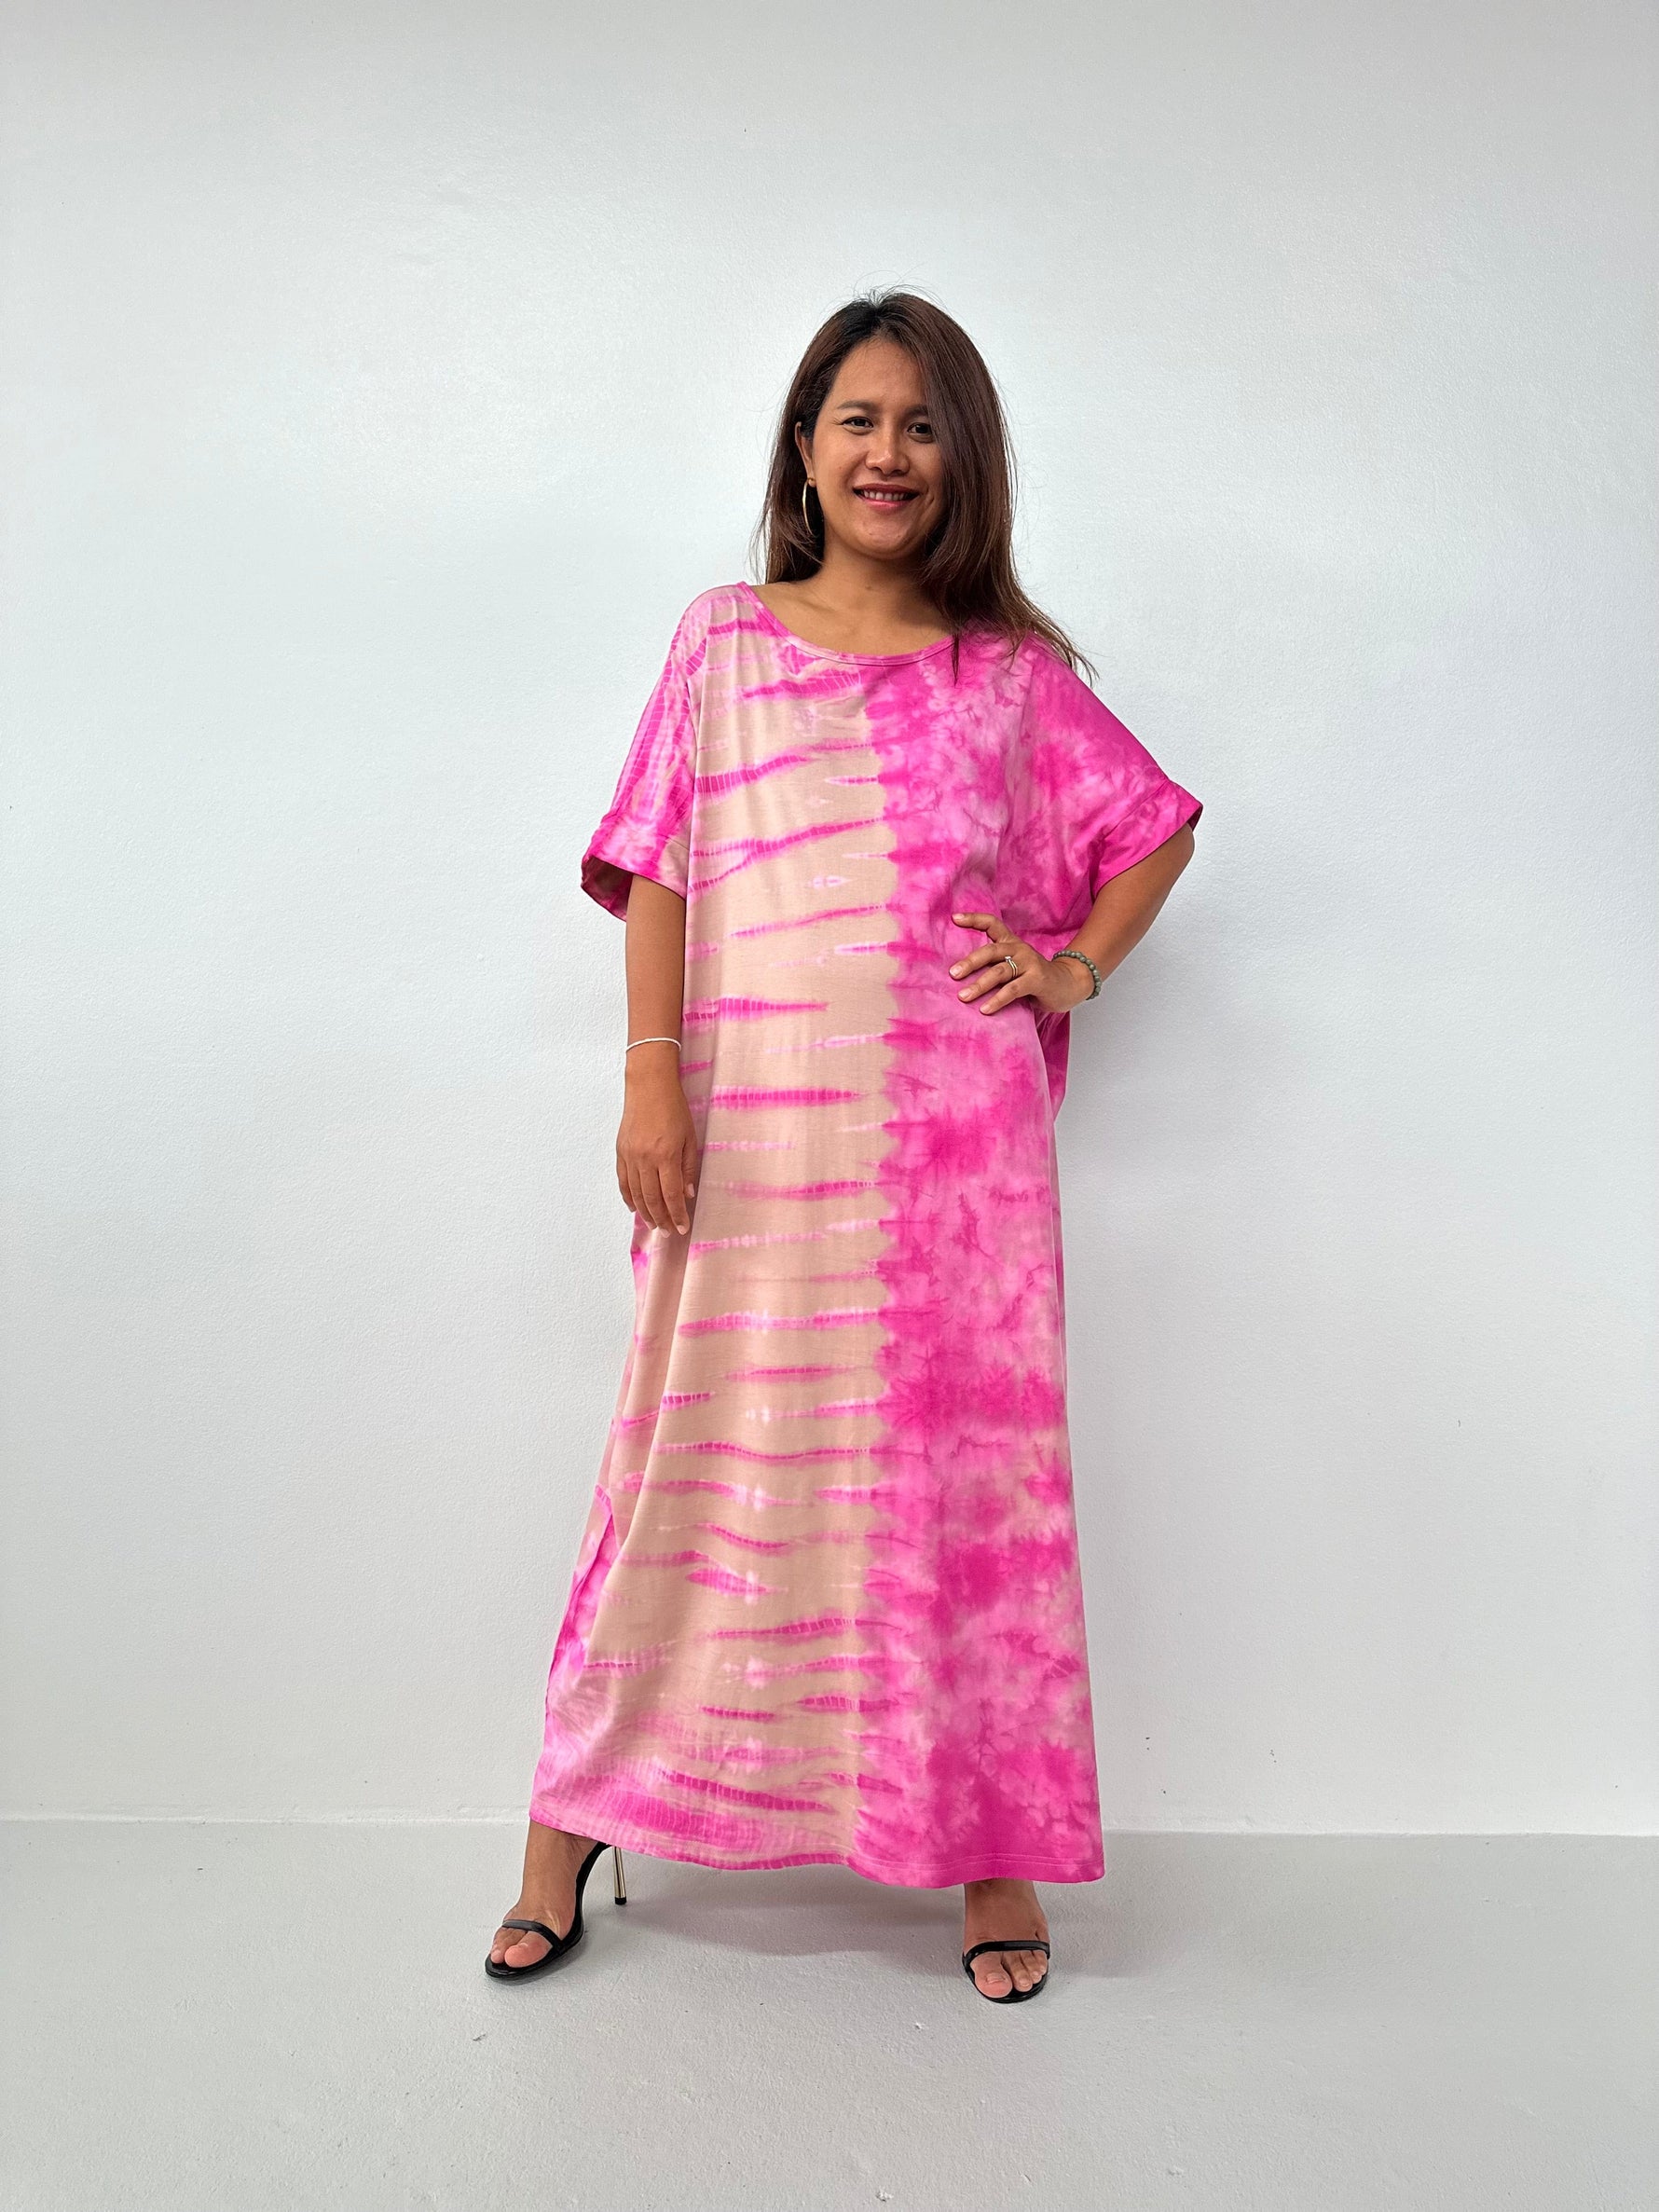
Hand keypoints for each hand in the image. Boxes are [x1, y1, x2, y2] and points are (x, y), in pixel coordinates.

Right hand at [616, 1053, 699, 1233]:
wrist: (648, 1086)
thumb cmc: (674, 1108)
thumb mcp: (690, 1137)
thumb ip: (688, 1167)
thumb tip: (687, 1194)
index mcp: (665, 1156)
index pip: (672, 1195)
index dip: (677, 1214)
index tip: (681, 1228)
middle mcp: (645, 1159)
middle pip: (652, 1199)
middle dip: (660, 1219)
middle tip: (667, 1231)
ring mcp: (630, 1156)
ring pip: (636, 1193)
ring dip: (645, 1212)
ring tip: (653, 1225)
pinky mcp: (620, 1151)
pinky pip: (623, 1181)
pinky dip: (628, 1197)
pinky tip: (634, 1207)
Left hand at [947, 911, 1094, 1016]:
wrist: (1068, 984)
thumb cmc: (1034, 977)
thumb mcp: (1014, 967)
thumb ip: (994, 967)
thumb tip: (960, 978)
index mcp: (1011, 943)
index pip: (992, 923)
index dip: (974, 919)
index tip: (954, 918)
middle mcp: (1019, 949)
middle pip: (991, 951)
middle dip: (970, 962)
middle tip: (953, 973)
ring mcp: (1029, 963)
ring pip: (999, 971)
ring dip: (979, 985)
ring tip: (963, 996)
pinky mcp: (1037, 979)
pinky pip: (1013, 990)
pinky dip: (997, 1000)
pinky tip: (985, 1009)